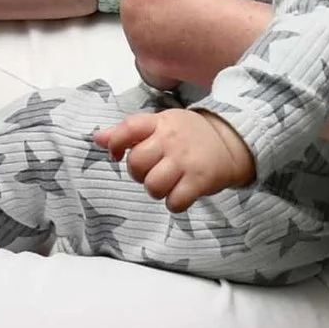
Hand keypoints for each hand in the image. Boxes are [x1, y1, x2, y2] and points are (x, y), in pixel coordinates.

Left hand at [95, 108, 255, 210]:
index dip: (115, 144)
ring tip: (167, 184)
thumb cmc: (188, 135)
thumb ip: (128, 132)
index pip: (128, 128)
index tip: (117, 155)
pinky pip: (175, 202)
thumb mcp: (160, 125)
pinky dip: (174, 203)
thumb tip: (97, 138)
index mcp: (159, 123)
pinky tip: (180, 194)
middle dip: (138, 174)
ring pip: (153, 185)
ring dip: (156, 190)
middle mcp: (171, 140)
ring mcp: (186, 161)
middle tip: (151, 172)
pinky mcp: (200, 180)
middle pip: (137, 163)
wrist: (231, 141)